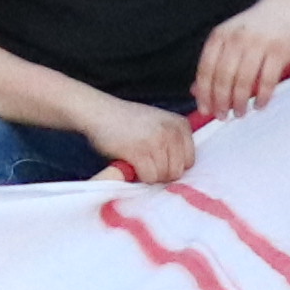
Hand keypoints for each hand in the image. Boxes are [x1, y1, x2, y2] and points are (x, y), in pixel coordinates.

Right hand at [78, 94, 200, 187]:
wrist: (100, 112)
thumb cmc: (129, 122)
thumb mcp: (159, 124)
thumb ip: (173, 143)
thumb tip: (181, 173)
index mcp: (181, 125)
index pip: (189, 161)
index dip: (173, 165)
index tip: (159, 161)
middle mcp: (172, 132)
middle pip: (178, 171)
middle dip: (162, 174)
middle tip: (146, 164)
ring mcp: (156, 141)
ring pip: (163, 177)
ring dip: (150, 176)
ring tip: (138, 162)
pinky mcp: (140, 152)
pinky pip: (149, 178)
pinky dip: (140, 177)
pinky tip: (131, 164)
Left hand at [186, 0, 289, 123]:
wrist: (288, 6)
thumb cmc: (255, 28)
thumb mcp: (230, 39)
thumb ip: (214, 63)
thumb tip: (196, 92)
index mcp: (220, 35)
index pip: (206, 69)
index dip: (204, 92)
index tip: (205, 110)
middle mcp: (237, 38)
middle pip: (223, 77)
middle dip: (221, 101)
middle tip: (223, 116)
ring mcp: (258, 44)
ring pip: (244, 81)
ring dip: (240, 102)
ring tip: (241, 113)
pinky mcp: (279, 51)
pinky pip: (268, 80)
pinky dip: (263, 97)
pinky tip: (260, 105)